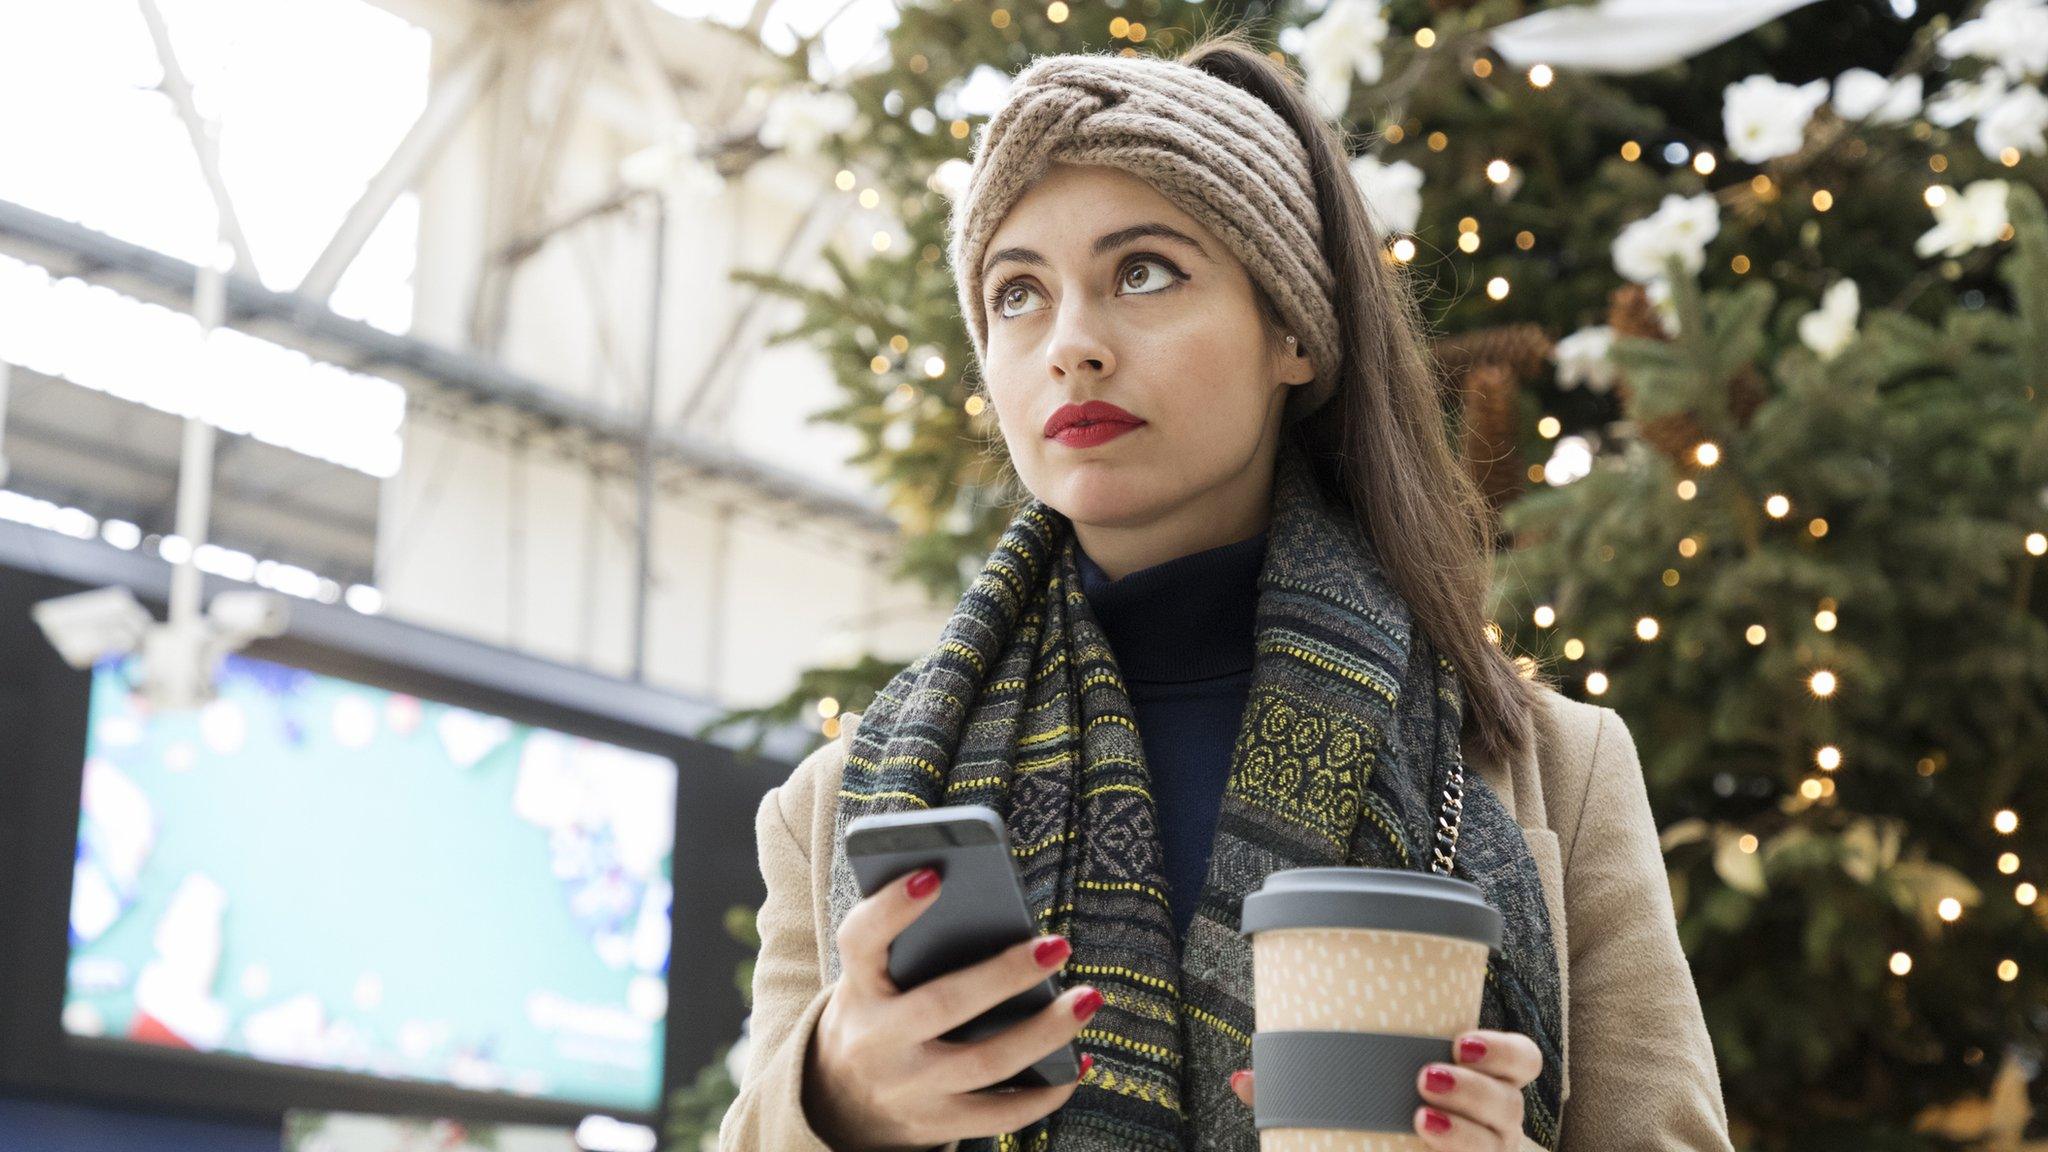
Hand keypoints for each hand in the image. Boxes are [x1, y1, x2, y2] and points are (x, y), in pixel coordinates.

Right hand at [803, 865, 1097, 1151]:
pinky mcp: (937, 1124)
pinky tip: (1079, 1061)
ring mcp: (908, 1089)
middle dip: (1005, 975)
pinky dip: (1048, 1091)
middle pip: (943, 1004)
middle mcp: (877, 1041)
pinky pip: (1001, 1114)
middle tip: (1058, 946)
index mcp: (858, 989)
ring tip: (1087, 998)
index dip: (891, 908)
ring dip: (1046, 1031)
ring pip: (986, 1063)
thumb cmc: (879, 1015)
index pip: (860, 941)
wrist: (842, 1105)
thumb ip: (916, 948)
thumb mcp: (875, 981)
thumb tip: (1002, 915)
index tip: (933, 875)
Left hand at [1229, 1029, 1540, 1149]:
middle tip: (1425, 1078)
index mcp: (1484, 1082)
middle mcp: (1498, 1122)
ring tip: (1422, 1120)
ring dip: (1464, 1133)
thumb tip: (1243, 1078)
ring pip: (1498, 1144)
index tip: (1458, 1038)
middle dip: (1473, 1088)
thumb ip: (1307, 1084)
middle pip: (1509, 1102)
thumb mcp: (1365, 1092)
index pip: (1521, 1059)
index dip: (1501, 1049)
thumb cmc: (1394, 1117)